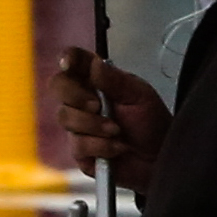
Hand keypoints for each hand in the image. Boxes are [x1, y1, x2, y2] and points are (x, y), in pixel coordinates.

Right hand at [54, 47, 166, 175]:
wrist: (158, 158)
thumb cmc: (151, 124)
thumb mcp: (140, 96)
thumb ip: (116, 81)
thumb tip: (95, 64)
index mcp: (98, 80)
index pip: (76, 62)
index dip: (68, 59)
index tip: (68, 63)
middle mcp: (83, 100)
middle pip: (58, 86)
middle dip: (75, 96)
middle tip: (98, 105)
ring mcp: (78, 126)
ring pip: (66, 117)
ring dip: (94, 124)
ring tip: (117, 131)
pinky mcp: (80, 151)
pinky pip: (78, 145)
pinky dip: (101, 146)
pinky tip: (118, 148)